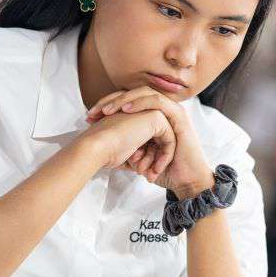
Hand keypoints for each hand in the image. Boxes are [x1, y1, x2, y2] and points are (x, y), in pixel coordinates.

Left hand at [87, 87, 213, 196]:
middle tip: (94, 112)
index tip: (89, 118)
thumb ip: (125, 143)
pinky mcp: (179, 117)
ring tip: (107, 110)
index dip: (107, 105)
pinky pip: (158, 102)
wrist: (185, 182)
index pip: (128, 101)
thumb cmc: (163, 170)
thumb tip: (99, 139)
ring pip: (145, 94)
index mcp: (153, 116)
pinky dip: (141, 104)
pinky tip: (126, 110)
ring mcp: (172, 111)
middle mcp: (163, 110)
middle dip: (112, 101)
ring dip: (124, 100)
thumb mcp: (137, 154)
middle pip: (134, 94)